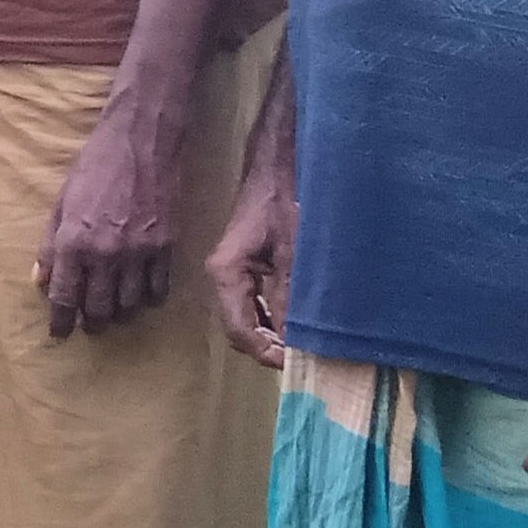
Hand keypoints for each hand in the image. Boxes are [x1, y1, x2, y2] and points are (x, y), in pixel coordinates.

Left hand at [34, 89, 184, 338]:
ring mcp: (139, 253)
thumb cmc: (95, 166)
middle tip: (89, 324)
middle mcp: (106, 255)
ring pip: (130, 305)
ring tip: (113, 312)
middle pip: (99, 308)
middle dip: (92, 322)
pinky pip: (158, 289)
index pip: (65, 298)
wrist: (142, 142)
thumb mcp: (61, 202)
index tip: (59, 333)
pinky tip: (141, 297)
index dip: (61, 321)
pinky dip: (148, 299)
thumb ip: (51, 245)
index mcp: (74, 243)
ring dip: (119, 314)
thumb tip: (41, 280)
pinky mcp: (166, 247)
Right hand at [207, 166, 295, 369]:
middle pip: (239, 327)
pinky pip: (256, 302)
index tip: (292, 364)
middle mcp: (224, 276)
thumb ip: (289, 295)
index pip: (237, 328)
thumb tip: (292, 338)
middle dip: (268, 346)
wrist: (278, 164)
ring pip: (248, 317)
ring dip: (273, 332)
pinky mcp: (248, 266)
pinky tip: (298, 319)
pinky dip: (275, 315)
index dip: (263, 351)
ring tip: (303, 342)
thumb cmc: (285, 200)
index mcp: (226, 272)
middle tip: (303, 357)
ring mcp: (234, 271)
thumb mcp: (294, 250)